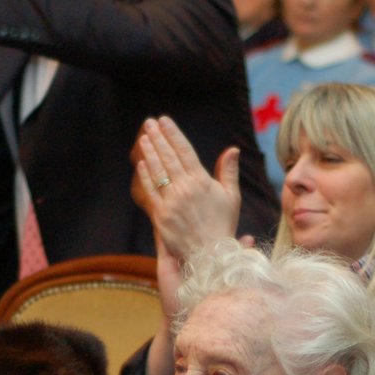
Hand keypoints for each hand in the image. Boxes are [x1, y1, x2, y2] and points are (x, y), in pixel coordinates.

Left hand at [132, 116, 241, 263]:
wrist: (210, 255)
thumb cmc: (223, 226)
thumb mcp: (232, 197)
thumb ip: (229, 171)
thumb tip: (232, 149)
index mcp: (202, 181)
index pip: (184, 150)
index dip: (173, 133)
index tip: (164, 120)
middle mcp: (185, 189)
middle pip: (168, 157)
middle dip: (158, 137)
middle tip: (150, 122)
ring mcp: (171, 202)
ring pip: (157, 171)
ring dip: (149, 152)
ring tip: (144, 138)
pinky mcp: (160, 216)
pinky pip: (150, 192)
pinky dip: (145, 176)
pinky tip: (141, 163)